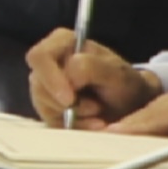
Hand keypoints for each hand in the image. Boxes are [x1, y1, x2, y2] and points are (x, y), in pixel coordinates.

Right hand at [26, 28, 154, 127]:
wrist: (129, 105)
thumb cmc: (124, 83)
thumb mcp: (116, 73)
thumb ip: (91, 67)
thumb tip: (68, 74)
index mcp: (62, 42)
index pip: (39, 57)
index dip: (50, 79)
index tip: (70, 99)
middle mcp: (48, 62)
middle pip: (39, 86)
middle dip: (68, 104)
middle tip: (96, 108)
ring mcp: (45, 85)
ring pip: (43, 105)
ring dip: (74, 116)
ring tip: (97, 113)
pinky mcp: (47, 106)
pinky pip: (50, 121)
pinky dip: (75, 126)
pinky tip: (92, 122)